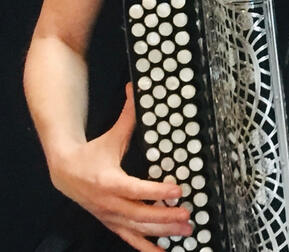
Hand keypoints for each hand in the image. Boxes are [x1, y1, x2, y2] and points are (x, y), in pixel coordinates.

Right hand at [47, 84, 191, 251]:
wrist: (64, 171)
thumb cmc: (91, 153)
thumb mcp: (110, 135)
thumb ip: (128, 115)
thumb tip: (136, 88)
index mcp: (109, 181)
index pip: (135, 189)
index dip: (156, 192)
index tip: (177, 190)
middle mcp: (108, 203)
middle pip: (139, 214)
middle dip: (166, 217)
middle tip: (188, 215)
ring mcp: (109, 216)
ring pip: (137, 229)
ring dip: (162, 233)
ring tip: (186, 232)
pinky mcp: (110, 222)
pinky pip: (129, 238)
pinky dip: (146, 247)